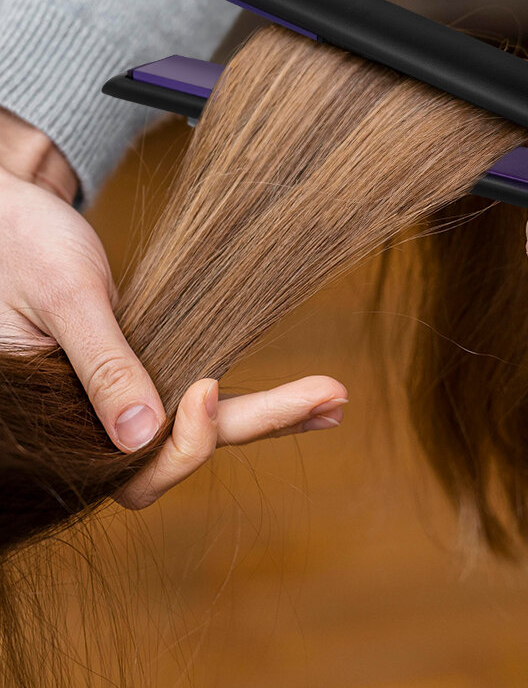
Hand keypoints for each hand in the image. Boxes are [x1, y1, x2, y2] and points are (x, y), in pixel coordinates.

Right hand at [0, 108, 348, 505]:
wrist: (4, 215)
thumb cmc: (19, 244)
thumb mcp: (66, 298)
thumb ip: (103, 365)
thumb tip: (142, 435)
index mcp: (55, 428)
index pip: (133, 472)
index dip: (184, 444)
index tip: (208, 386)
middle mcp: (87, 430)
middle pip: (179, 458)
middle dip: (258, 427)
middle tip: (332, 396)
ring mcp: (114, 406)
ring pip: (195, 433)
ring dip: (268, 418)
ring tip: (334, 397)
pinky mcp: (138, 377)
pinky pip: (193, 400)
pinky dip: (248, 400)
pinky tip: (305, 394)